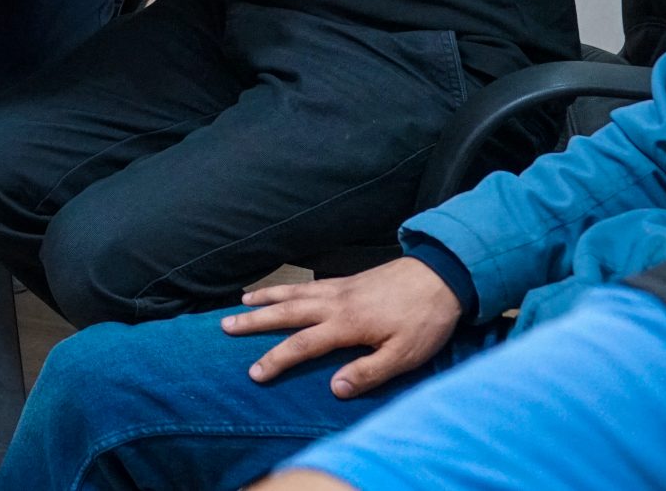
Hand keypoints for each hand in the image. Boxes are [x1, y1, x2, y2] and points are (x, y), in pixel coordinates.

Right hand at [224, 257, 462, 397]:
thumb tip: (334, 388)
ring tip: (241, 303)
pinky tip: (282, 290)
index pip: (301, 345)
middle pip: (285, 312)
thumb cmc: (424, 320)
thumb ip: (368, 372)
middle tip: (226, 327)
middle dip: (254, 321)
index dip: (275, 359)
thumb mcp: (404, 356)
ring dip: (265, 298)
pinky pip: (306, 284)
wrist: (439, 276)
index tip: (254, 373)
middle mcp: (334, 304)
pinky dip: (286, 286)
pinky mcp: (347, 281)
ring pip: (292, 293)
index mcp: (346, 325)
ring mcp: (338, 289)